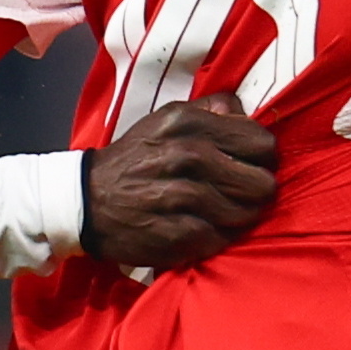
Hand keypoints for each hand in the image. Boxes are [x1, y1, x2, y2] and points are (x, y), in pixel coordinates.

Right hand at [82, 100, 280, 270]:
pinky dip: (216, 238)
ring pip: (247, 214)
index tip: (248, 165)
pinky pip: (223, 239)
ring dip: (237, 218)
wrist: (87, 201)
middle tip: (236, 194)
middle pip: (263, 183)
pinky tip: (200, 229)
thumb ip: (210, 110)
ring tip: (216, 212)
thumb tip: (245, 110)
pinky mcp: (178, 233)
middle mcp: (188, 155)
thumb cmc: (137, 160)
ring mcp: (183, 196)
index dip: (262, 159)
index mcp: (189, 123)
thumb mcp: (167, 120)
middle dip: (254, 192)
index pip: (263, 143)